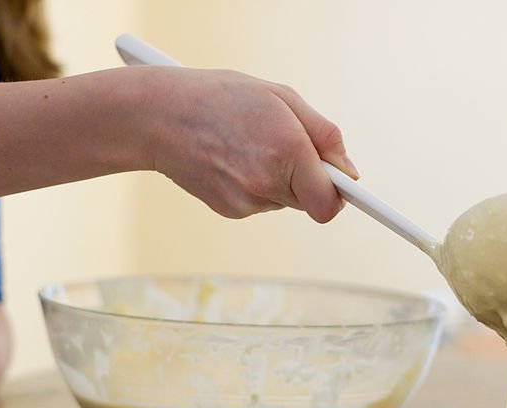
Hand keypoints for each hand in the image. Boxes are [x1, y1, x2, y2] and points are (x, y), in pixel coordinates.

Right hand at [138, 67, 356, 222]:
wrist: (159, 117)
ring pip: (285, 200)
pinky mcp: (229, 210)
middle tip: (284, 144)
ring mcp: (245, 201)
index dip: (340, 195)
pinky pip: (260, 202)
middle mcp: (267, 182)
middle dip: (308, 178)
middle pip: (311, 200)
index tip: (348, 191)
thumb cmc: (223, 98)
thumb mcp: (281, 97)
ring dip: (279, 178)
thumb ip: (324, 134)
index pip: (329, 202)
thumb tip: (348, 172)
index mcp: (287, 149)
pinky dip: (256, 184)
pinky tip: (233, 159)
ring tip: (249, 145)